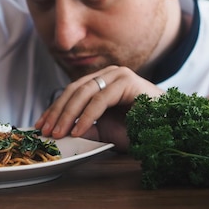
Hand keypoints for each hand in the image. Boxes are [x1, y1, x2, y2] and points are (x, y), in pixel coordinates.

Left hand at [35, 66, 163, 150]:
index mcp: (102, 82)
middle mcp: (109, 74)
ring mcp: (118, 75)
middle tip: (46, 131)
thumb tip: (61, 132)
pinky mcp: (127, 82)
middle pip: (74, 90)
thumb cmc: (139, 129)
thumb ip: (85, 128)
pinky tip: (78, 130)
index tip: (40, 125)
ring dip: (68, 114)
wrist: (169, 130)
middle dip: (57, 112)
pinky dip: (87, 116)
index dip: (54, 109)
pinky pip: (100, 99)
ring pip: (84, 92)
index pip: (71, 92)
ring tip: (59, 133)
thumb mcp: (105, 131)